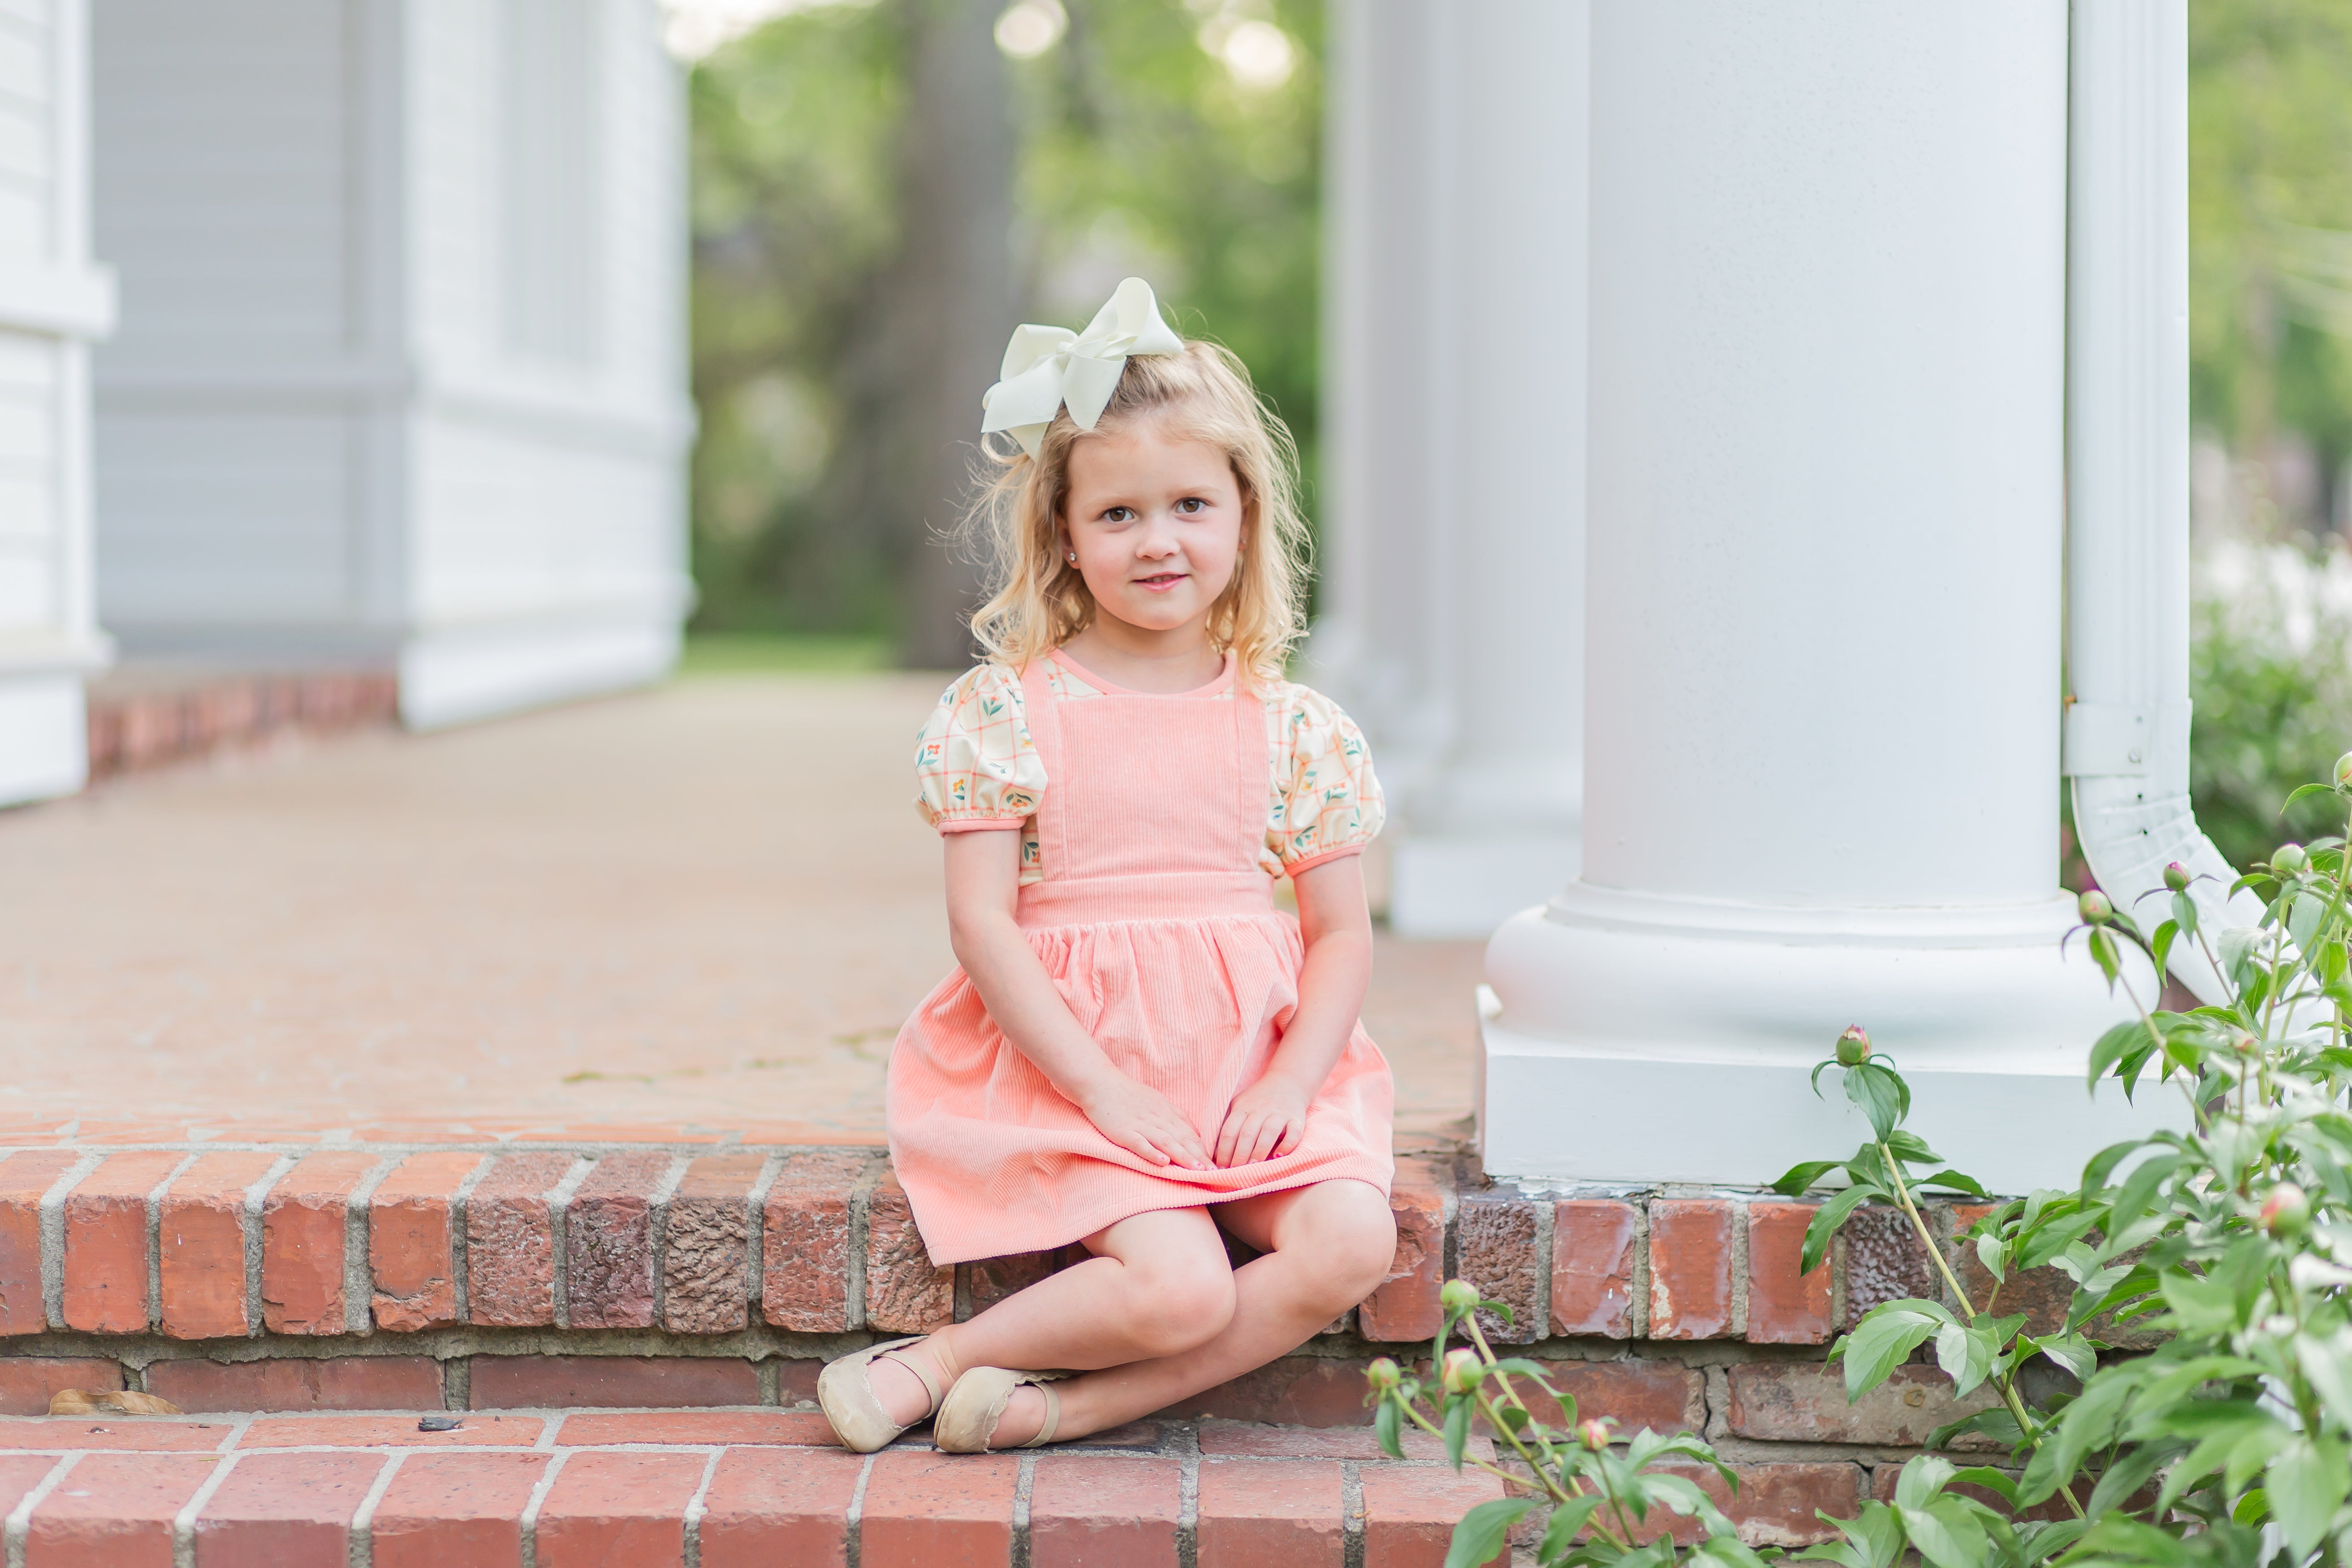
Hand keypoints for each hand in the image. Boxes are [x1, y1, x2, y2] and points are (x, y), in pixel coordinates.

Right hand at [1078, 1073, 1211, 1168]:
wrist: (1101, 1084)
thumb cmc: (1130, 1095)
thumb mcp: (1158, 1102)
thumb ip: (1176, 1117)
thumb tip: (1196, 1133)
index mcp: (1166, 1113)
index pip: (1189, 1134)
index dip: (1203, 1150)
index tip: (1216, 1165)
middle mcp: (1157, 1119)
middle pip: (1182, 1139)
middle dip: (1199, 1157)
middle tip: (1214, 1172)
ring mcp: (1141, 1125)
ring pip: (1166, 1141)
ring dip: (1183, 1156)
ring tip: (1197, 1170)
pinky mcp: (1124, 1131)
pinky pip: (1139, 1143)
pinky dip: (1151, 1153)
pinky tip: (1163, 1162)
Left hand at [1215, 1074, 1309, 1167]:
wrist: (1287, 1082)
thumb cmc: (1257, 1100)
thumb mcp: (1238, 1105)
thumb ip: (1228, 1124)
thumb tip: (1214, 1153)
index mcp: (1243, 1108)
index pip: (1229, 1130)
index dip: (1223, 1151)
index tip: (1220, 1167)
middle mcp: (1261, 1110)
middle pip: (1247, 1133)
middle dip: (1239, 1155)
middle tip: (1235, 1172)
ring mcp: (1280, 1114)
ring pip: (1269, 1131)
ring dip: (1260, 1150)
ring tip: (1253, 1166)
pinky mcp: (1297, 1119)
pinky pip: (1294, 1132)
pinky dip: (1288, 1144)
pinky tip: (1280, 1155)